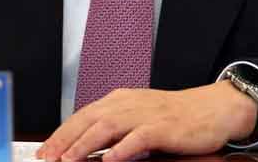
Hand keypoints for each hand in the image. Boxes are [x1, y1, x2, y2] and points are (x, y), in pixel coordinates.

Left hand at [36, 81, 256, 160]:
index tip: (44, 151)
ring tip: (69, 160)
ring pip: (108, 126)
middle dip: (65, 139)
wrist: (213, 109)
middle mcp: (129, 104)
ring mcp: (146, 114)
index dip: (61, 133)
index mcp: (120, 100)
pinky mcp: (164, 127)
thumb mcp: (139, 118)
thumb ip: (115, 130)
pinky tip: (110, 160)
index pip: (83, 115)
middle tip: (47, 157)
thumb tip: (87, 148)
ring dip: (85, 144)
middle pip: (89, 119)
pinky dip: (122, 148)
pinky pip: (139, 137)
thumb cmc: (176, 117)